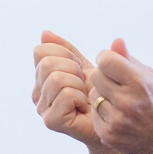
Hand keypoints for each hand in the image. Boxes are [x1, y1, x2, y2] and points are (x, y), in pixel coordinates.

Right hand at [32, 30, 97, 144]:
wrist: (115, 119)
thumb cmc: (100, 93)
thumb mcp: (84, 65)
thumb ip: (66, 49)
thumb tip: (44, 32)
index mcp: (41, 77)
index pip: (41, 51)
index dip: (66, 55)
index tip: (79, 70)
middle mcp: (37, 93)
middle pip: (47, 63)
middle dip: (73, 69)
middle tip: (83, 85)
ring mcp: (42, 108)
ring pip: (56, 78)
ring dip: (78, 84)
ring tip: (85, 97)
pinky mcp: (51, 121)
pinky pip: (66, 94)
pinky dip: (81, 97)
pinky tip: (84, 108)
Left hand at [89, 38, 152, 153]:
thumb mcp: (150, 76)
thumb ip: (129, 58)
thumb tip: (115, 41)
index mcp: (139, 82)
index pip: (105, 60)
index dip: (106, 58)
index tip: (111, 63)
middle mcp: (127, 102)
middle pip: (95, 76)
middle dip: (102, 75)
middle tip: (114, 82)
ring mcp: (117, 120)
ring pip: (92, 95)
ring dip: (100, 94)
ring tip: (116, 99)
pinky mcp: (108, 134)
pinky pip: (93, 114)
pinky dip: (101, 112)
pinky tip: (116, 114)